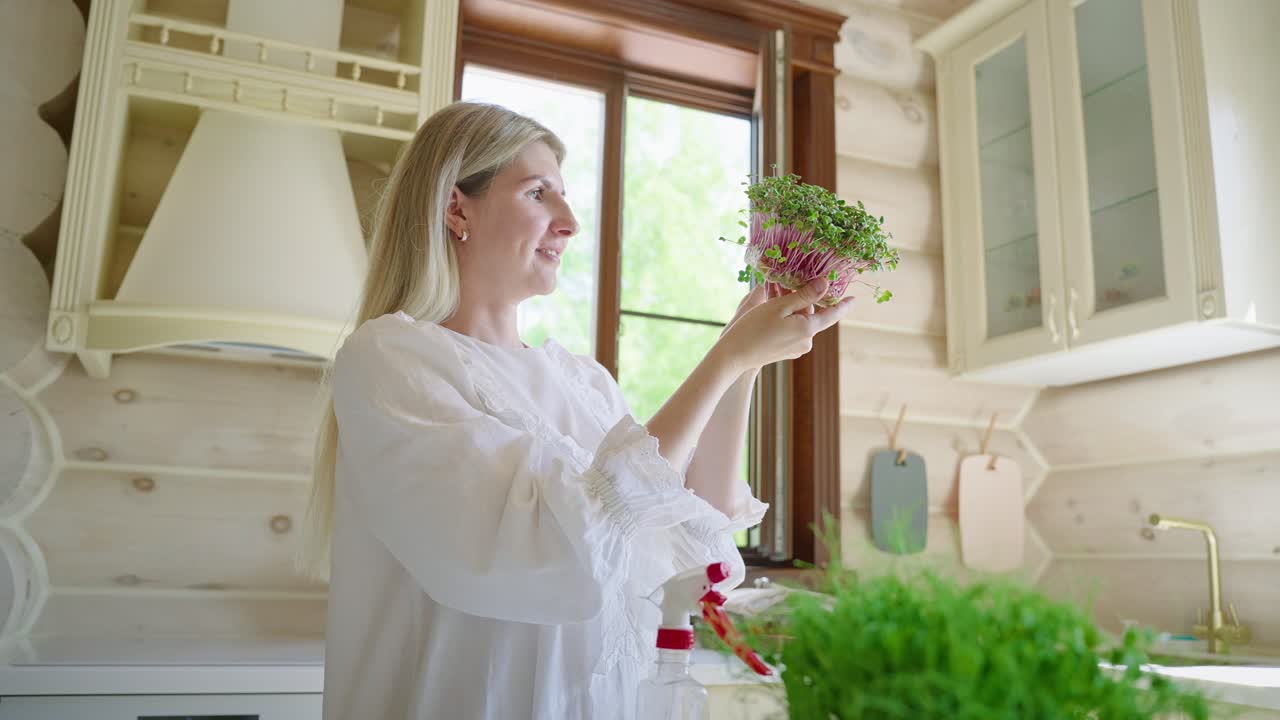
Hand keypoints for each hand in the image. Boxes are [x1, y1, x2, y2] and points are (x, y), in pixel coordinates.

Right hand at [714, 278, 854, 373]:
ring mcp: (797, 348)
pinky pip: (792, 329)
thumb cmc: (753, 328)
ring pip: (799, 320)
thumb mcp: (779, 306)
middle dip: (800, 298)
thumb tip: (825, 285)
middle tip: (784, 281)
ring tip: (772, 291)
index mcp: (808, 330)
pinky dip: (785, 318)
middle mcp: (806, 342)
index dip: (843, 304)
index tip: (854, 298)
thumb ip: (805, 296)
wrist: (734, 356)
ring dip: (790, 306)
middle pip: (811, 313)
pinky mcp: (787, 351)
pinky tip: (771, 309)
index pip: (832, 315)